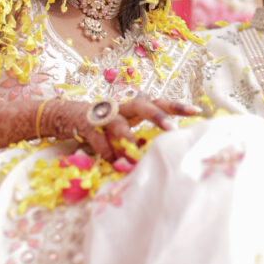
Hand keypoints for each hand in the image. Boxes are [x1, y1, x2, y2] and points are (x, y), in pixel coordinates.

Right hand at [43, 96, 198, 161]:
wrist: (66, 116)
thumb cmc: (103, 128)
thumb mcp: (124, 130)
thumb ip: (141, 140)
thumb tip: (163, 154)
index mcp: (135, 107)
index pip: (160, 103)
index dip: (177, 106)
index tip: (197, 111)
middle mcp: (122, 107)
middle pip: (143, 104)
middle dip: (158, 115)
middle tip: (171, 128)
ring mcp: (104, 114)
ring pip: (119, 122)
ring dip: (128, 138)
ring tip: (136, 151)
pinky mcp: (86, 124)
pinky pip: (97, 138)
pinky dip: (105, 150)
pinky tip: (111, 161)